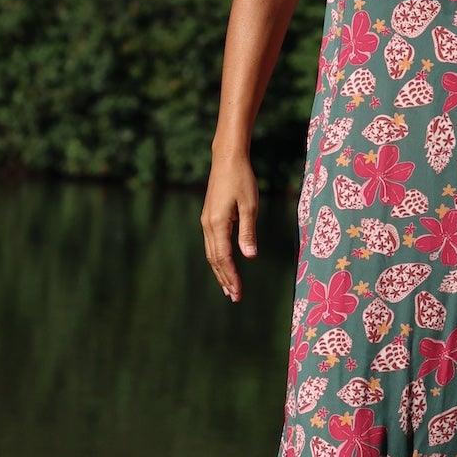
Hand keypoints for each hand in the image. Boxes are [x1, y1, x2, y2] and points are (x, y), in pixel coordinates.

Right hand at [202, 150, 259, 301]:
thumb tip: (249, 257)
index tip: (238, 293)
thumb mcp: (249, 205)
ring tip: (228, 287)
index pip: (224, 258)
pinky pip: (212, 244)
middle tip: (234, 297)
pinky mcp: (209, 217)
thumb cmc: (241, 179)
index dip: (231, 277)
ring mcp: (206, 221)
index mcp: (217, 224)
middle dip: (225, 279)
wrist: (227, 159)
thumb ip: (248, 232)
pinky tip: (223, 264)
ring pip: (211, 253)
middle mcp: (208, 225)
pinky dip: (218, 258)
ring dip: (220, 271)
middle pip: (215, 260)